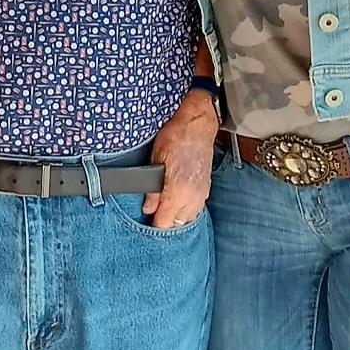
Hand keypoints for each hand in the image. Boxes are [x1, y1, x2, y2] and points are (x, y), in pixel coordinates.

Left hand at [143, 90, 219, 229]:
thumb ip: (152, 190)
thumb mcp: (156, 161)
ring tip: (163, 211)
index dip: (153, 225)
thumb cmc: (176, 137)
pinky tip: (177, 205)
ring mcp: (201, 193)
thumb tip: (148, 208)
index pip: (164, 223)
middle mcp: (192, 197)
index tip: (144, 222)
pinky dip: (186, 210)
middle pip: (177, 224)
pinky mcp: (205, 188)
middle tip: (151, 216)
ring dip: (175, 218)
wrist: (198, 124)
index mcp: (178, 192)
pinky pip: (196, 209)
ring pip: (188, 218)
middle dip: (163, 223)